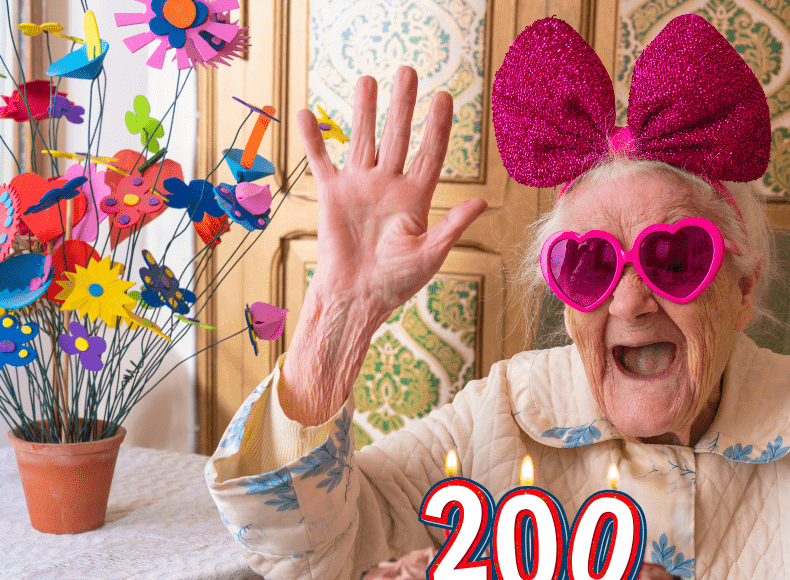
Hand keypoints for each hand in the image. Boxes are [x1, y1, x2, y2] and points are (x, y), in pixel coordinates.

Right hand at [296, 68, 487, 319]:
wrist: (357, 298)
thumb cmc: (397, 283)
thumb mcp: (431, 255)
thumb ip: (453, 226)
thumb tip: (482, 201)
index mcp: (416, 198)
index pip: (431, 154)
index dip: (438, 126)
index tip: (445, 96)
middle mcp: (389, 185)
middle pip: (398, 137)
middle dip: (403, 105)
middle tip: (409, 71)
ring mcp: (360, 186)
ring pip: (362, 139)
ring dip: (364, 110)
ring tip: (368, 79)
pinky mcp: (332, 194)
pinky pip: (320, 161)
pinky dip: (313, 139)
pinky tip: (307, 113)